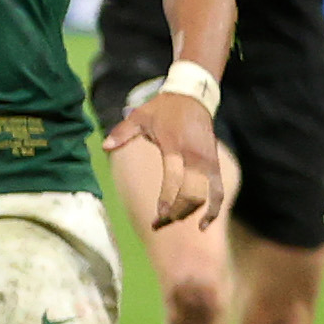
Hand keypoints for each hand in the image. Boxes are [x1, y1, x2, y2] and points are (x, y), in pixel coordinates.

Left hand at [104, 87, 222, 229]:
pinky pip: (218, 192)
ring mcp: (208, 163)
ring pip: (203, 197)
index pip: (174, 178)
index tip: (160, 214)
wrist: (193, 99)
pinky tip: (203, 225)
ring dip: (187, 214)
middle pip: (190, 194)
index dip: (168, 199)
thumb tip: (105, 146)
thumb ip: (122, 133)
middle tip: (156, 224)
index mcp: (174, 147)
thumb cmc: (162, 109)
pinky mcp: (216, 166)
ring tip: (168, 223)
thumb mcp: (139, 116)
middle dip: (174, 213)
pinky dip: (213, 210)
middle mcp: (195, 157)